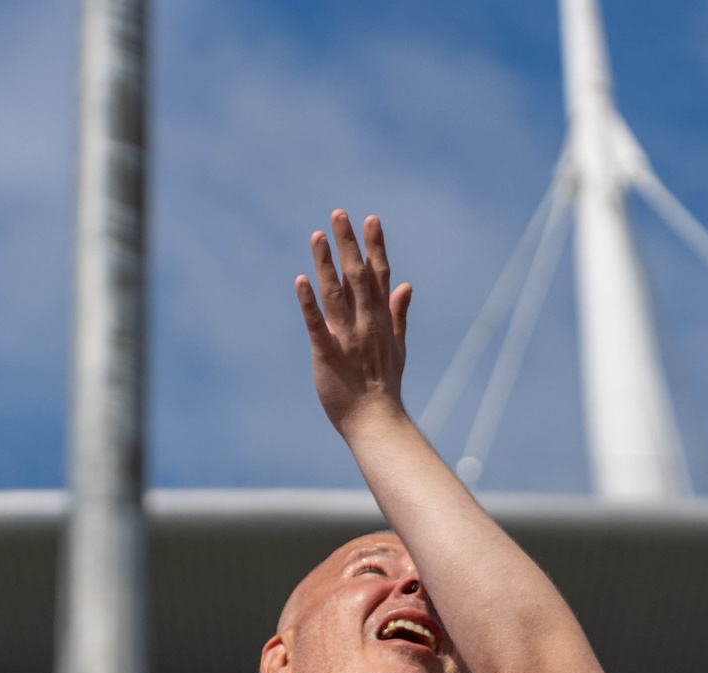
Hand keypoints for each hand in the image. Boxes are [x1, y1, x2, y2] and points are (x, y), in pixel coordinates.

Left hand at [296, 208, 413, 435]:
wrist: (377, 423)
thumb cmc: (385, 387)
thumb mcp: (398, 347)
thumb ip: (399, 314)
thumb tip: (407, 285)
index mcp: (382, 321)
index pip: (380, 276)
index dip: (375, 246)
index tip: (371, 219)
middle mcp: (366, 324)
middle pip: (358, 277)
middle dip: (349, 244)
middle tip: (339, 213)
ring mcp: (348, 339)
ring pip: (336, 294)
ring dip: (326, 264)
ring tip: (317, 235)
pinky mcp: (327, 355)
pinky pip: (317, 325)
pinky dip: (309, 303)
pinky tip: (301, 281)